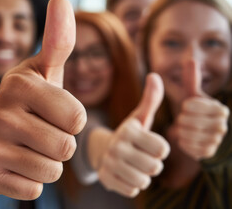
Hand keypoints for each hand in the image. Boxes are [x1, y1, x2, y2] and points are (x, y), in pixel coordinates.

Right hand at [0, 0, 86, 199]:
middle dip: (61, 144)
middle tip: (41, 132)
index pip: (77, 119)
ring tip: (29, 147)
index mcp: (17, 85)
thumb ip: (58, 40)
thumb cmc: (29, 99)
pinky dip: (31, 180)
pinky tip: (16, 163)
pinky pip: (33, 190)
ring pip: (51, 171)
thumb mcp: (44, 70)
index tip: (54, 112)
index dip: (72, 120)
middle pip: (65, 148)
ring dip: (48, 163)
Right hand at [94, 73, 169, 196]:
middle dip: (153, 164)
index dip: (161, 149)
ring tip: (135, 166)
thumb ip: (151, 99)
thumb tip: (155, 75)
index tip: (151, 145)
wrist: (102, 151)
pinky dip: (132, 185)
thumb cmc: (130, 134)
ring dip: (144, 176)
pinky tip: (126, 174)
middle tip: (143, 157)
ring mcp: (109, 163)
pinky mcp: (105, 178)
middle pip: (155, 167)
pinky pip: (132, 190)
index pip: (163, 150)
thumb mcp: (140, 117)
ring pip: (144, 181)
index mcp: (129, 131)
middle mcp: (116, 146)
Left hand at [173, 61, 228, 159]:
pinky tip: (184, 138)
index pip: (196, 105)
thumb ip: (191, 80)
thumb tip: (191, 60)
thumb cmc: (192, 110)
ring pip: (189, 134)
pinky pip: (189, 147)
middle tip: (182, 119)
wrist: (195, 133)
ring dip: (181, 131)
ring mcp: (216, 140)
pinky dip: (182, 142)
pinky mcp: (208, 153)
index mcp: (220, 109)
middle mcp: (222, 125)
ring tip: (182, 128)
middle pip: (191, 121)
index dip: (187, 106)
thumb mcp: (191, 95)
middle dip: (182, 119)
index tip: (185, 106)